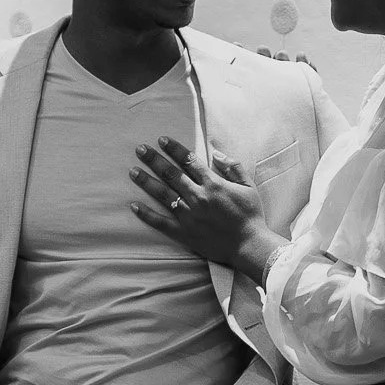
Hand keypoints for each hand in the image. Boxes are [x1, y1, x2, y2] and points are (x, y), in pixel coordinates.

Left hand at [130, 136, 283, 281]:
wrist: (249, 245)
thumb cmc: (251, 215)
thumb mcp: (248, 186)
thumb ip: (233, 167)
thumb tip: (216, 153)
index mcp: (213, 184)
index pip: (189, 161)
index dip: (174, 149)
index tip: (161, 139)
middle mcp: (198, 197)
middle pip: (171, 174)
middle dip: (154, 160)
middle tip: (140, 149)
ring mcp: (188, 215)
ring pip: (163, 194)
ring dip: (146, 181)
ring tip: (133, 171)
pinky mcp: (184, 232)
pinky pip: (161, 222)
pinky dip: (146, 214)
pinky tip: (134, 206)